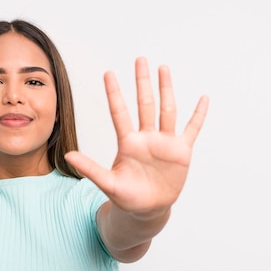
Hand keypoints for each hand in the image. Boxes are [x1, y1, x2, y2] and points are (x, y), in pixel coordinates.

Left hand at [65, 57, 208, 213]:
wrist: (147, 209)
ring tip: (163, 68)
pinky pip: (191, 129)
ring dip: (166, 90)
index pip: (119, 113)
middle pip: (144, 104)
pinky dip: (198, 115)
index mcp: (128, 143)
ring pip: (167, 110)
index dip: (114, 93)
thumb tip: (68, 155)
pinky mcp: (181, 151)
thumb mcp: (107, 183)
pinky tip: (203, 98)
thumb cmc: (126, 197)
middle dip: (142, 82)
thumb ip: (90, 168)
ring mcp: (164, 143)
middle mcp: (146, 138)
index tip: (108, 73)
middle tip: (139, 60)